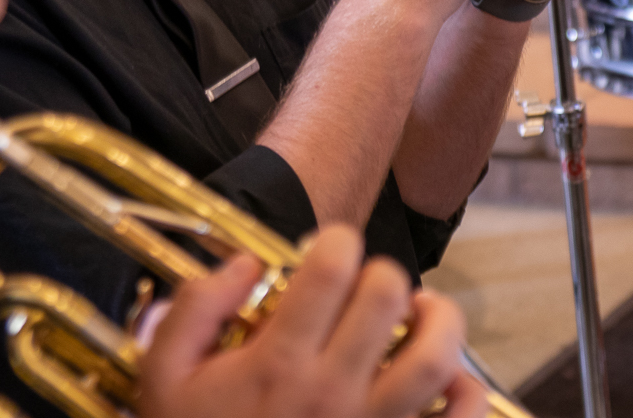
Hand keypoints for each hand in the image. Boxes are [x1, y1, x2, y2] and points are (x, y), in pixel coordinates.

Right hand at [139, 225, 486, 417]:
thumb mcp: (165, 377)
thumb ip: (196, 308)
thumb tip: (247, 265)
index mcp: (276, 364)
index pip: (329, 270)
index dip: (336, 240)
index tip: (328, 248)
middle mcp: (330, 392)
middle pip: (386, 297)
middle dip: (381, 273)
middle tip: (368, 285)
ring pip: (435, 357)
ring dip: (440, 320)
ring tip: (423, 313)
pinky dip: (467, 392)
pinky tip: (449, 377)